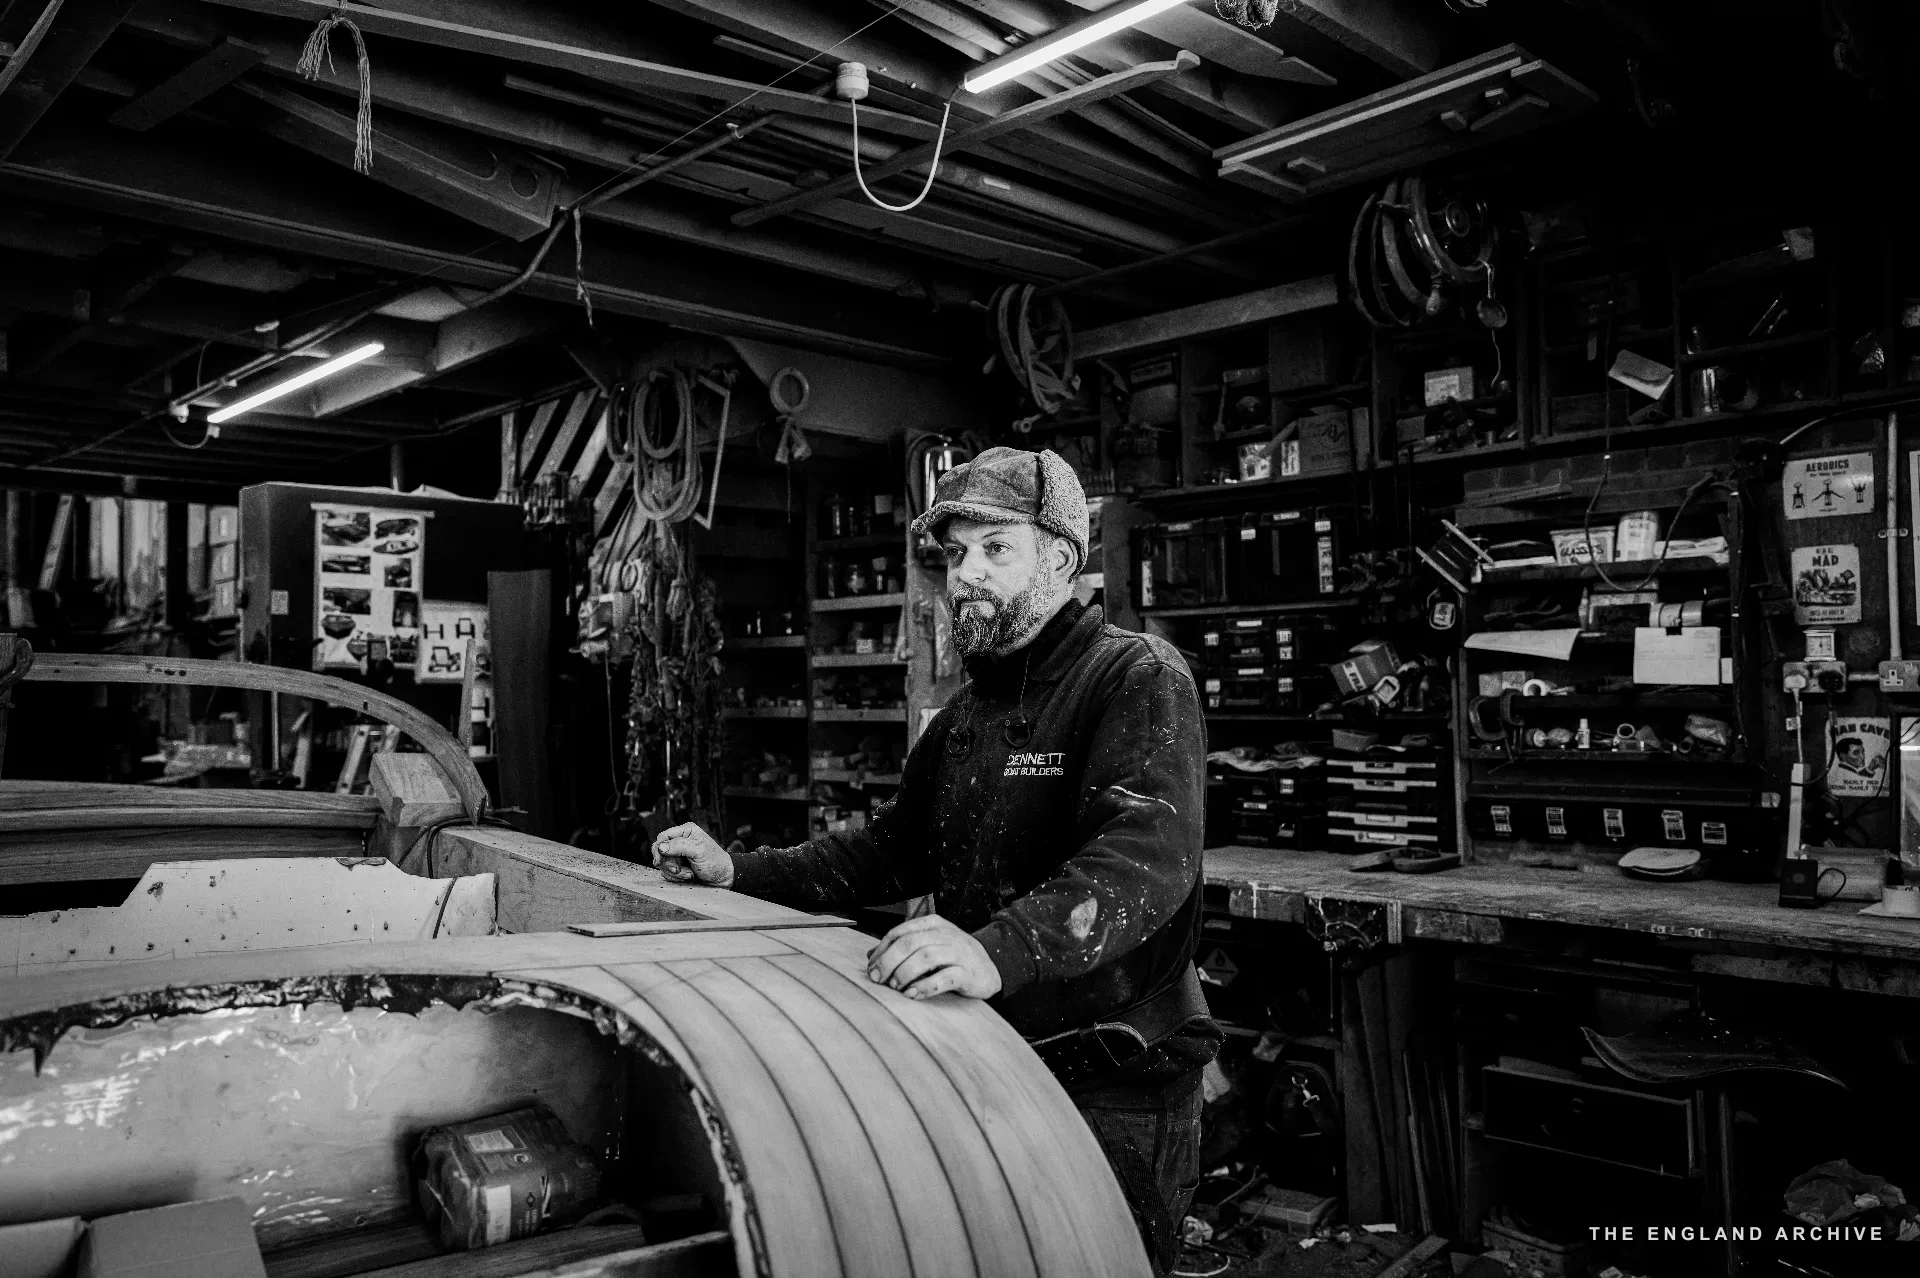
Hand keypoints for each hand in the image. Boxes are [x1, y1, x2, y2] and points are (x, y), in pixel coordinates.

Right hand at [650, 822, 733, 886]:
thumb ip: (680, 846)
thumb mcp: (699, 851)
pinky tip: (687, 877)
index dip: (659, 849)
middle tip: (678, 869)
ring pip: (662, 864)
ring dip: (674, 872)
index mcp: (686, 832)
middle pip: (660, 852)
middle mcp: (680, 842)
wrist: (722, 879)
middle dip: (669, 864)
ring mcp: (678, 855)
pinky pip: (666, 873)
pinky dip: (675, 878)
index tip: (660, 860)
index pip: (663, 836)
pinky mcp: (677, 867)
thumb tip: (661, 846)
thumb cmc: (716, 862)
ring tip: (689, 874)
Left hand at [866, 914, 1001, 1000]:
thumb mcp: (929, 945)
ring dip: (905, 973)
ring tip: (895, 987)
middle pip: (910, 943)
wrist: (990, 969)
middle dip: (888, 962)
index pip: (900, 932)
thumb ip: (903, 947)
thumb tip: (871, 957)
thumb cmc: (954, 958)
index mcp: (933, 925)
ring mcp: (959, 953)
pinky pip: (945, 978)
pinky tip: (912, 994)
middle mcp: (946, 935)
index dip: (882, 951)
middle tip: (878, 979)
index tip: (871, 969)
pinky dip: (925, 986)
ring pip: (926, 957)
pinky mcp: (968, 974)